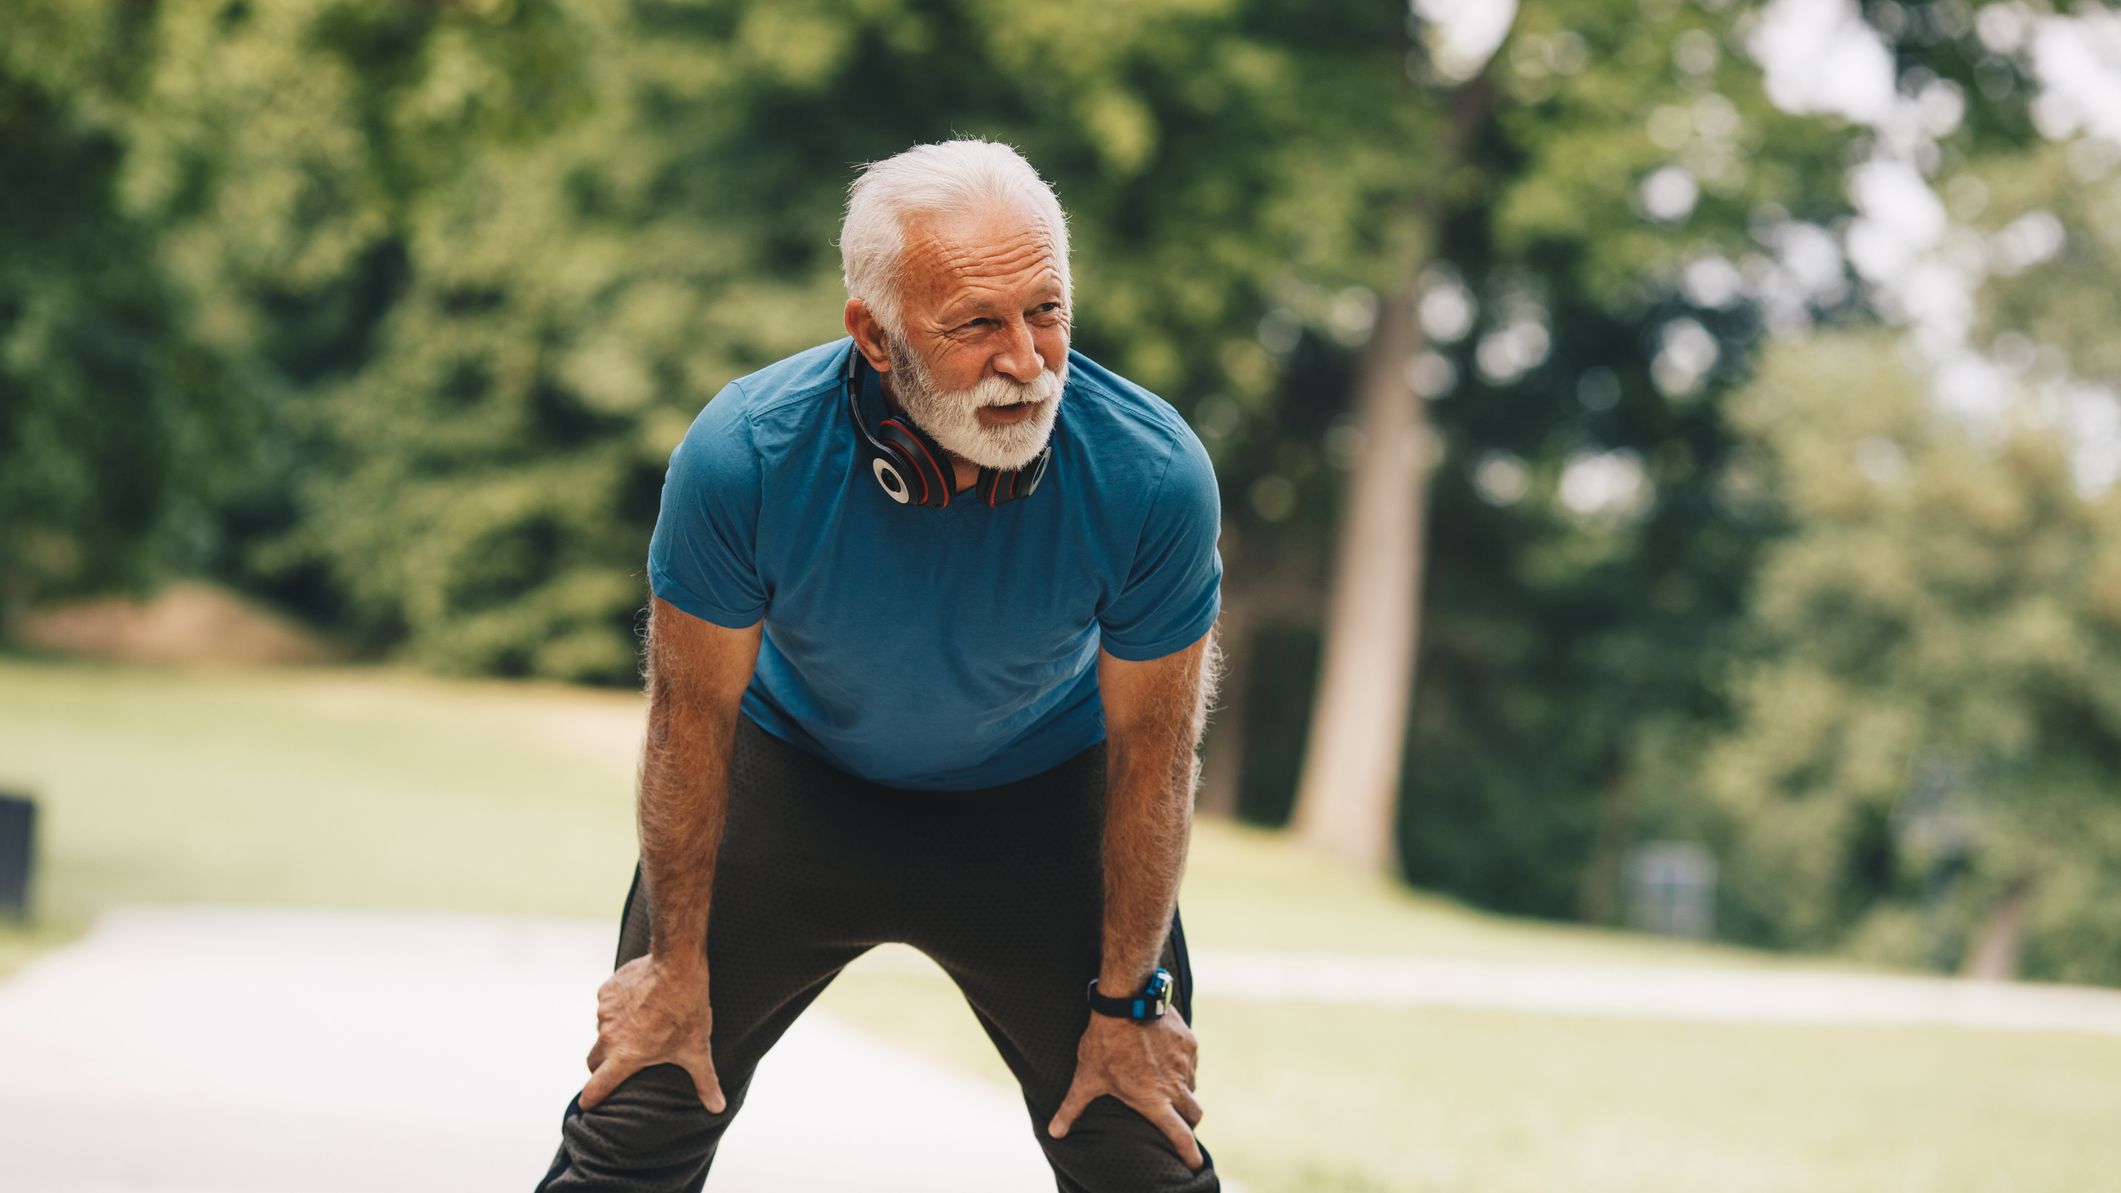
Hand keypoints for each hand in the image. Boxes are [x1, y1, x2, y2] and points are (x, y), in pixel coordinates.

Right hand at [580, 952, 725, 1113]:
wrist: (677, 966)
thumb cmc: (687, 1009)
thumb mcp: (696, 1049)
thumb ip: (704, 1081)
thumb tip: (718, 1107)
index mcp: (626, 1056)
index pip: (597, 1086)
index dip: (590, 1099)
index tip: (585, 1107)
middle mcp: (608, 1036)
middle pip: (593, 1060)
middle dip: (601, 1067)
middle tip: (616, 1066)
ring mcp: (604, 1012)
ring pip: (601, 1030)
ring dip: (613, 1033)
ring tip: (639, 1026)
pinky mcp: (605, 991)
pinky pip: (606, 1006)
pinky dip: (617, 1008)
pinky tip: (638, 1002)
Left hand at [1047, 1008, 1204, 1170]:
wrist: (1126, 1002)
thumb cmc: (1104, 1043)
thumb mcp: (1086, 1078)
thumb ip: (1072, 1108)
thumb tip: (1055, 1131)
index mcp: (1153, 1100)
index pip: (1180, 1135)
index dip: (1190, 1153)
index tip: (1195, 1164)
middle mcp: (1175, 1085)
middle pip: (1194, 1114)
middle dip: (1189, 1121)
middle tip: (1178, 1120)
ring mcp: (1185, 1063)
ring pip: (1194, 1086)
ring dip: (1184, 1091)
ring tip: (1165, 1083)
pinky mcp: (1189, 1042)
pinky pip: (1191, 1061)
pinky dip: (1183, 1065)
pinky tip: (1166, 1056)